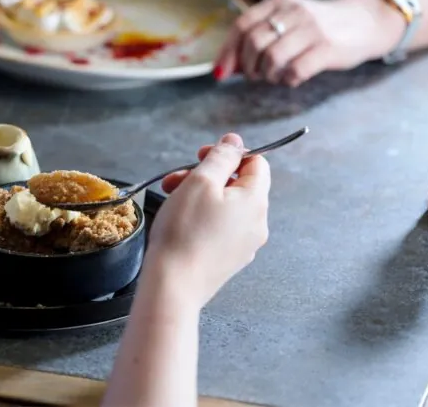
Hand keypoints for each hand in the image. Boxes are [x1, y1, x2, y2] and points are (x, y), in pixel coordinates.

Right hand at [150, 133, 269, 308]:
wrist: (173, 284)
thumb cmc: (185, 230)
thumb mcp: (200, 182)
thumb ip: (220, 157)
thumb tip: (235, 142)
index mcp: (256, 201)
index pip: (256, 163)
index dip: (228, 154)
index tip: (199, 156)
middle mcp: (257, 223)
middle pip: (237, 185)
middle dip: (205, 176)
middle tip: (175, 180)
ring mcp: (244, 244)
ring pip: (226, 206)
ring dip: (199, 195)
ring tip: (170, 199)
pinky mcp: (228, 259)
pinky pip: (220, 227)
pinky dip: (201, 217)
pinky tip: (179, 222)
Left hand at [214, 0, 404, 86]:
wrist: (367, 20)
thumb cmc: (318, 27)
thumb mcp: (288, 22)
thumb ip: (259, 39)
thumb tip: (226, 68)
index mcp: (278, 3)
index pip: (241, 26)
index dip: (227, 51)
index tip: (220, 72)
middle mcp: (293, 12)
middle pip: (253, 43)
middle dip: (248, 66)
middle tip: (256, 75)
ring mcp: (311, 29)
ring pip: (271, 58)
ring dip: (267, 75)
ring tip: (275, 76)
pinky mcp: (327, 48)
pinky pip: (295, 70)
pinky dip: (288, 80)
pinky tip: (293, 78)